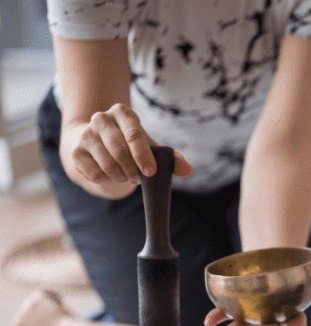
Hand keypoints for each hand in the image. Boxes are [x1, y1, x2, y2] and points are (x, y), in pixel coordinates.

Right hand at [62, 103, 191, 190]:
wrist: (96, 145)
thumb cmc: (131, 146)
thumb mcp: (151, 148)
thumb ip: (172, 158)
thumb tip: (188, 171)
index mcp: (123, 113)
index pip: (134, 134)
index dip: (143, 155)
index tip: (151, 172)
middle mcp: (101, 119)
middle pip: (119, 150)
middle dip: (133, 170)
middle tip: (139, 178)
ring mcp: (85, 134)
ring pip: (106, 164)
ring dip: (121, 177)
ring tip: (126, 176)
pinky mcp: (75, 151)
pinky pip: (94, 174)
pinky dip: (106, 180)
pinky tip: (109, 175)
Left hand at [204, 274, 310, 325]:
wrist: (273, 265)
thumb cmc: (298, 278)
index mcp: (291, 313)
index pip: (296, 322)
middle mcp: (271, 317)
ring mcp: (252, 313)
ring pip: (244, 324)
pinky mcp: (235, 305)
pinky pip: (224, 314)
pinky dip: (216, 317)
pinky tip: (209, 322)